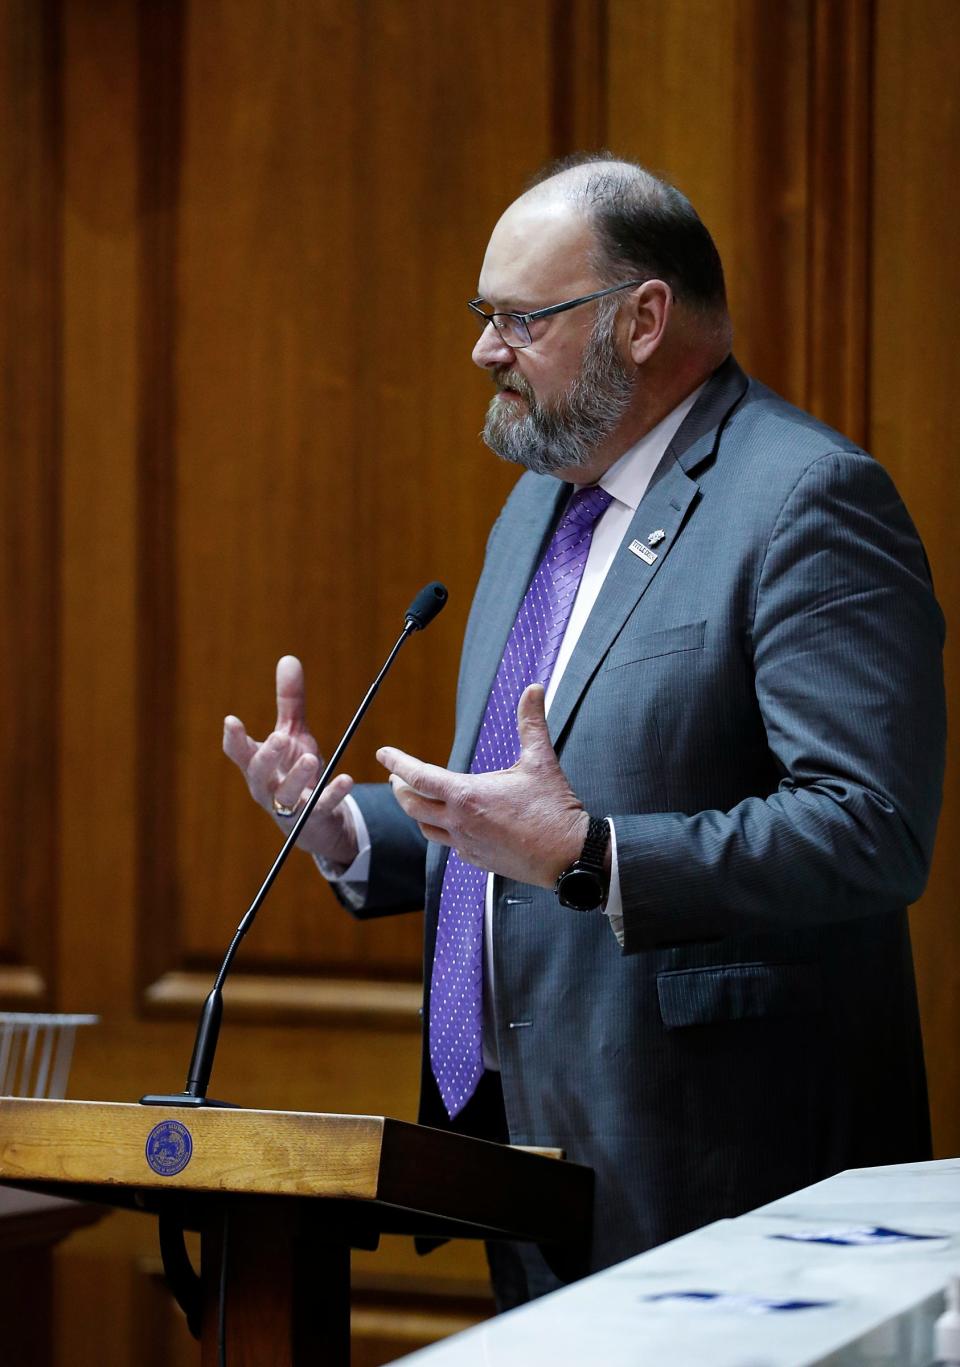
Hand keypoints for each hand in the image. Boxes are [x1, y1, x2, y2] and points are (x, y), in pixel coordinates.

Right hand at [222, 655, 358, 866]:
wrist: (314, 820)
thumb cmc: (295, 771)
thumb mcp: (294, 734)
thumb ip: (289, 701)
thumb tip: (289, 658)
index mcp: (258, 765)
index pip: (238, 753)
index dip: (234, 738)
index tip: (231, 720)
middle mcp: (267, 787)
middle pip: (259, 774)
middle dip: (266, 757)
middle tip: (278, 738)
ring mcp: (288, 806)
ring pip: (285, 796)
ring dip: (297, 777)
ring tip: (311, 759)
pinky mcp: (313, 817)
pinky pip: (321, 807)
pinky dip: (333, 794)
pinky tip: (346, 779)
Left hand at [376, 684, 588, 886]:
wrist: (568, 856)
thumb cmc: (554, 809)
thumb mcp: (541, 761)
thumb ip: (531, 723)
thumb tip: (533, 689)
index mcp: (467, 795)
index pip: (419, 776)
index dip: (397, 762)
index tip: (383, 753)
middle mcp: (459, 822)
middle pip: (412, 805)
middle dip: (400, 788)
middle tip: (396, 776)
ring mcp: (466, 844)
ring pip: (425, 828)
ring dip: (417, 811)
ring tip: (418, 799)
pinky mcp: (477, 860)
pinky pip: (448, 844)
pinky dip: (440, 830)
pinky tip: (450, 823)